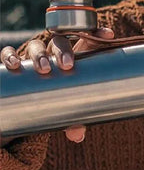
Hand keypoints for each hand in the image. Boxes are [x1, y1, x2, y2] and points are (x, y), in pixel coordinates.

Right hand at [0, 28, 113, 143]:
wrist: (32, 101)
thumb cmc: (59, 99)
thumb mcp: (69, 108)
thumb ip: (74, 120)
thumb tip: (77, 135)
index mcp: (75, 57)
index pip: (87, 40)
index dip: (98, 34)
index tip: (108, 35)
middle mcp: (54, 52)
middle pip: (60, 42)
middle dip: (64, 50)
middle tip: (67, 65)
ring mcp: (34, 56)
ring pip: (36, 46)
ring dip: (40, 55)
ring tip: (44, 68)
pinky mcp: (14, 62)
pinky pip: (8, 53)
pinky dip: (9, 56)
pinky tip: (14, 65)